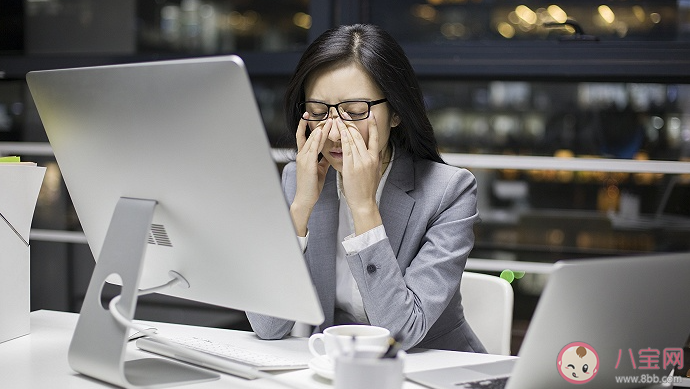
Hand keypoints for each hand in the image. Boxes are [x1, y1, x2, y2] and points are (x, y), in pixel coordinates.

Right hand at [291, 114, 330, 235]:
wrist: (306, 199)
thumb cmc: (312, 185)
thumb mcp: (319, 169)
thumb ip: (323, 160)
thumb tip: (330, 154)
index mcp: (304, 155)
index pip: (305, 136)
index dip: (309, 125)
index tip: (313, 115)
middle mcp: (302, 154)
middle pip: (309, 134)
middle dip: (318, 124)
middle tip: (327, 114)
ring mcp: (303, 158)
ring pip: (311, 139)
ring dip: (320, 128)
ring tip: (328, 119)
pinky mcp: (307, 163)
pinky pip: (312, 148)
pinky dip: (316, 139)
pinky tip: (321, 131)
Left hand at [338, 113, 383, 234]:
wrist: (364, 202)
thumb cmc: (368, 189)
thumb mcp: (376, 172)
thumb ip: (376, 160)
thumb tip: (377, 151)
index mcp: (375, 158)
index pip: (375, 137)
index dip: (373, 125)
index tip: (370, 114)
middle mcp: (369, 157)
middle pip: (360, 136)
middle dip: (352, 123)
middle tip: (344, 113)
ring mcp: (361, 162)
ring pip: (352, 140)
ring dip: (345, 128)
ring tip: (339, 118)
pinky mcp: (352, 167)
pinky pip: (347, 150)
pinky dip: (343, 139)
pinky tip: (340, 131)